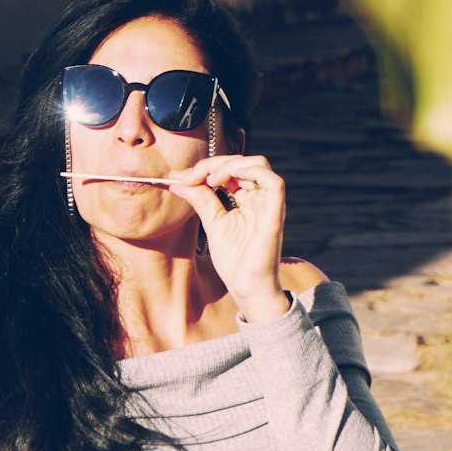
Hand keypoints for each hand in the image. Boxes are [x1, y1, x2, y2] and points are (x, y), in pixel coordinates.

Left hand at [167, 154, 295, 322]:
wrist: (246, 288)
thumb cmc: (234, 260)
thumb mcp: (212, 222)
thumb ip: (199, 199)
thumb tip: (176, 180)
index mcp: (248, 199)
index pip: (232, 169)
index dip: (206, 167)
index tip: (181, 177)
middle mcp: (262, 198)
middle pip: (244, 162)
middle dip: (214, 164)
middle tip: (191, 176)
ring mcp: (270, 205)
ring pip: (259, 165)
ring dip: (229, 165)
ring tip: (208, 179)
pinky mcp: (275, 215)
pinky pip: (274, 183)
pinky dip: (250, 173)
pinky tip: (224, 179)